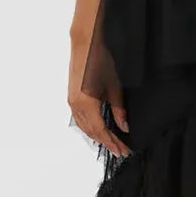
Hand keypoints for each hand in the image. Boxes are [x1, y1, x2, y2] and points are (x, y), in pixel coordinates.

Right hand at [68, 37, 130, 158]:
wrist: (84, 46)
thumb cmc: (98, 61)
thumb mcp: (114, 87)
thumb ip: (119, 110)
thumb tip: (124, 127)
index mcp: (87, 105)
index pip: (102, 131)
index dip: (113, 143)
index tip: (122, 150)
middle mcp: (76, 106)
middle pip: (93, 132)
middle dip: (107, 143)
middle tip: (120, 150)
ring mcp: (72, 103)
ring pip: (85, 128)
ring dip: (98, 137)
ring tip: (111, 143)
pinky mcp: (71, 99)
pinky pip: (80, 120)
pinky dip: (89, 128)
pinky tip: (97, 130)